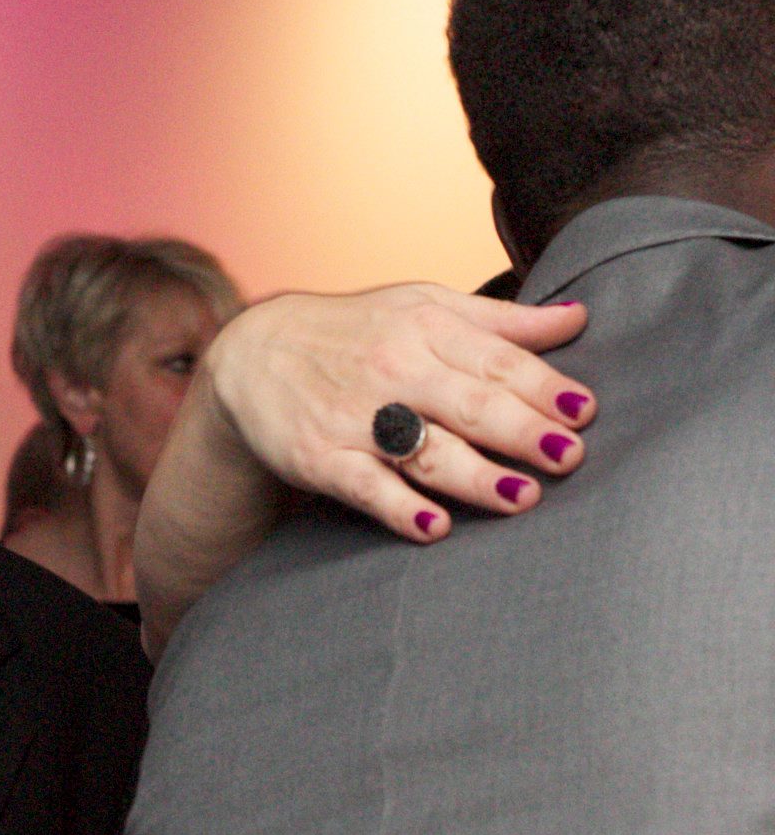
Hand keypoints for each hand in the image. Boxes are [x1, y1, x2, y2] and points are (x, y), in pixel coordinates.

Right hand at [202, 285, 593, 539]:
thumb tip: (578, 318)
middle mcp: (390, 369)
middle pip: (467, 404)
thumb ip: (500, 322)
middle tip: (569, 457)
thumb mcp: (420, 307)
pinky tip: (433, 528)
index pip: (494, 360)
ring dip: (473, 476)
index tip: (583, 411)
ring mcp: (353, 416)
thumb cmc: (354, 332)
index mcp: (423, 329)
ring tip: (520, 498)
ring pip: (423, 449)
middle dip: (521, 431)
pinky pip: (363, 486)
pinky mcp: (320, 457)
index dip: (542, 387)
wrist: (251, 353)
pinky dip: (397, 507)